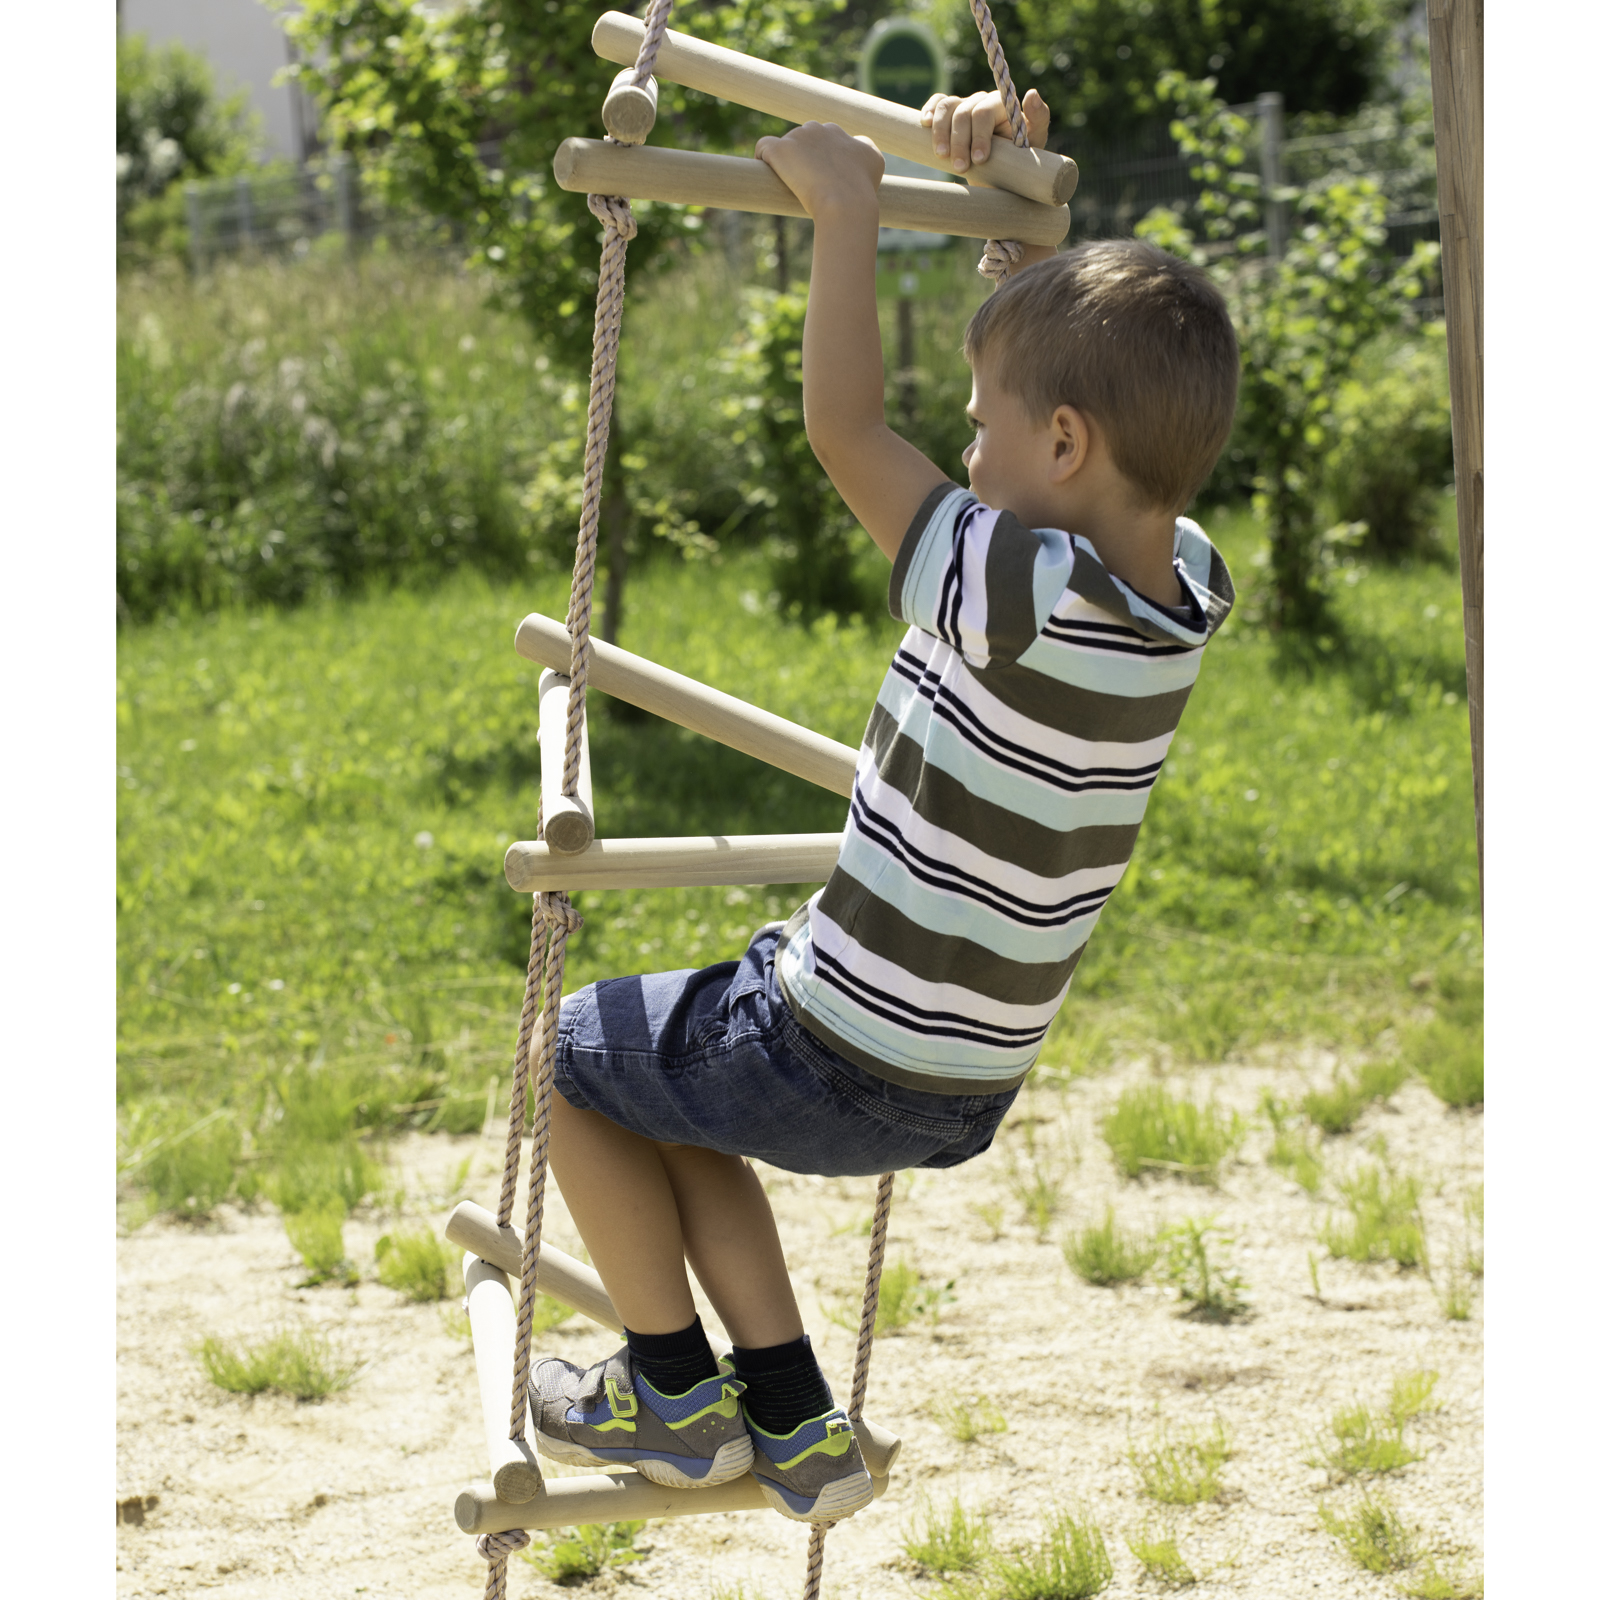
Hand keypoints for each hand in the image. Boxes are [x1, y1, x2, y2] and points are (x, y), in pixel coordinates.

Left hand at [754, 121, 883, 219]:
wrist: (846, 202)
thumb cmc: (862, 189)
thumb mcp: (875, 162)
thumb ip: (865, 148)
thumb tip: (858, 146)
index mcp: (837, 132)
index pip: (822, 140)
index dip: (820, 160)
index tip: (820, 179)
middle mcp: (817, 128)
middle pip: (802, 140)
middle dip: (802, 159)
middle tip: (806, 185)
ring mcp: (797, 137)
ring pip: (784, 146)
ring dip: (785, 163)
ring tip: (789, 186)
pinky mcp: (780, 149)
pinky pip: (763, 146)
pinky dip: (762, 158)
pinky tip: (765, 174)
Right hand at [920, 87, 1050, 172]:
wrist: (1001, 173)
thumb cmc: (1020, 158)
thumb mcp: (1035, 142)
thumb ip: (1039, 118)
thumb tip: (1031, 93)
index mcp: (1002, 105)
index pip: (984, 112)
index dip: (979, 135)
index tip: (979, 160)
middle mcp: (982, 101)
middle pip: (963, 112)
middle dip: (959, 141)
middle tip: (960, 168)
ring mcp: (964, 105)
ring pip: (947, 107)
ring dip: (941, 133)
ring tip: (942, 157)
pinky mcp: (950, 114)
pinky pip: (937, 104)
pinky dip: (929, 111)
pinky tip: (924, 125)